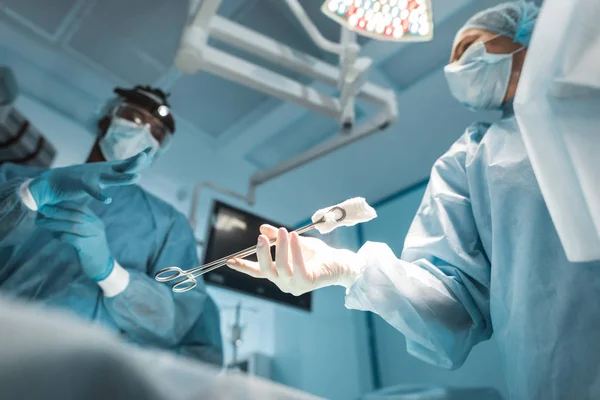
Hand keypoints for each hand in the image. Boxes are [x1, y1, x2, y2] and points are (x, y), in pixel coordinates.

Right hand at [28, 148, 149, 207]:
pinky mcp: (82, 185)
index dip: (141, 158)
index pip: (128, 163)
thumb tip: (135, 171)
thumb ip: (118, 173)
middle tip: (145, 156)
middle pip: (123, 167)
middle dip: (135, 162)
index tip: (152, 150)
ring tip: (137, 177)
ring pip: (112, 178)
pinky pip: (92, 190)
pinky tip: (107, 199)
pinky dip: (100, 194)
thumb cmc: (81, 180)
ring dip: (124, 178)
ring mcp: (93, 177)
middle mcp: (103, 171)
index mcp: (108, 169)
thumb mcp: (103, 176)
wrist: (53, 183)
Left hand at [36, 202, 113, 281]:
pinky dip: (61, 236)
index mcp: (96, 220)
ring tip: (41, 222)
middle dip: (56, 211)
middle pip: (75, 215)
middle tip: (42, 210)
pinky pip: (72, 239)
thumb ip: (76, 224)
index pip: (80, 207)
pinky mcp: (88, 247)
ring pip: (72, 226)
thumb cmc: (90, 249)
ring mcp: (94, 236)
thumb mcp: (86, 234)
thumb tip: (53, 216)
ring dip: (54, 223)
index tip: (49, 203)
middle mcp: (96, 226)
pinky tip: (55, 237)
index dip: (64, 203)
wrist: (102, 266)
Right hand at [226, 225, 365, 295]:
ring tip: (283, 231)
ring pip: (280, 267)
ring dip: (280, 248)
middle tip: (261, 237)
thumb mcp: (295, 242)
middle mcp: (284, 283)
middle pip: (266, 270)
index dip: (243, 266)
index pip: (258, 272)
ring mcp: (294, 286)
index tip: (229, 260)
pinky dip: (293, 251)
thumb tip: (263, 229)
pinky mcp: (306, 283)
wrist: (341, 262)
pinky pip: (296, 266)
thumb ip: (279, 238)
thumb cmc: (319, 254)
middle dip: (262, 253)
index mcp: (279, 275)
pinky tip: (292, 237)